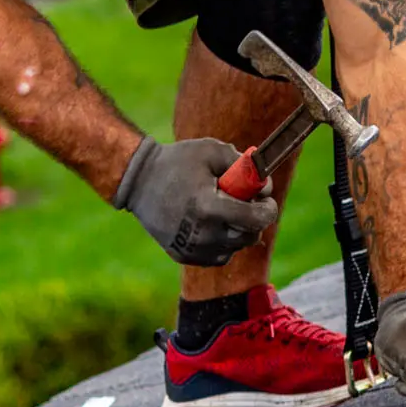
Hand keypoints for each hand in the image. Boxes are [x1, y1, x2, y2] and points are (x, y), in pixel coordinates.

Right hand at [113, 136, 277, 265]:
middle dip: (254, 218)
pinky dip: (222, 241)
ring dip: (238, 230)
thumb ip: (243, 165)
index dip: (267, 208)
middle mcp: (202, 234)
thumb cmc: (177, 162)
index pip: (256, 219)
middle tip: (247, 201)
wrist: (138, 181)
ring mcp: (192, 249)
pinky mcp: (184, 256)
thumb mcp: (212, 151)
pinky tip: (212, 221)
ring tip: (224, 208)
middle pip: (249, 236)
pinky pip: (218, 255)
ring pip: (235, 247)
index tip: (265, 198)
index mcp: (209, 207)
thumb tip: (264, 184)